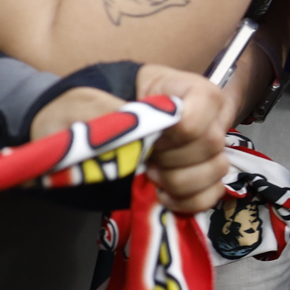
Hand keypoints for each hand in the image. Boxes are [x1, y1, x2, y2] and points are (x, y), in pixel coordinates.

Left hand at [27, 65, 237, 212]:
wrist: (73, 140)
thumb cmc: (78, 113)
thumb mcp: (81, 103)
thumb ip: (106, 112)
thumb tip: (130, 128)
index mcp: (179, 87)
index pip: (207, 103)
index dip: (179, 130)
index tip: (149, 139)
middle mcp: (200, 115)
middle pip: (212, 142)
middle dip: (175, 160)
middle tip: (144, 162)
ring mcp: (198, 149)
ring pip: (216, 170)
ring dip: (180, 182)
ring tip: (149, 177)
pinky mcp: (194, 178)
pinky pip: (212, 194)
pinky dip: (189, 202)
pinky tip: (160, 197)